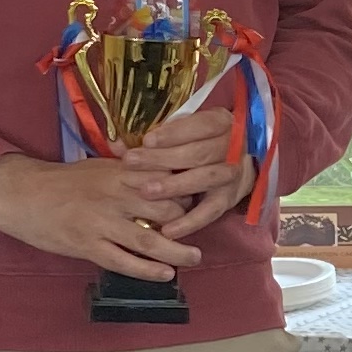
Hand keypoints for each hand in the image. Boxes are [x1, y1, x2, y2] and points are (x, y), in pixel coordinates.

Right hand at [0, 141, 241, 278]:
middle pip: (166, 210)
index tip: (203, 198)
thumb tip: (163, 170)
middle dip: (188, 223)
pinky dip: (148, 270)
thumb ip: (131, 170)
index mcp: (121, 172)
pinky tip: (165, 274)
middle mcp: (116, 196)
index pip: (168, 180)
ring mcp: (102, 223)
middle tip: (200, 231)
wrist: (23, 194)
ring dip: (178, 253)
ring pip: (150, 241)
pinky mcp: (87, 245)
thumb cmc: (64, 181)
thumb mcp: (100, 166)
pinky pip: (124, 262)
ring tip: (195, 258)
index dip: (189, 191)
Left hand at [126, 108, 257, 240]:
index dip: (174, 133)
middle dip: (163, 158)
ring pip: (206, 178)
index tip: (147, 140)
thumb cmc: (198, 141)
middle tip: (132, 162)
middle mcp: (234, 146)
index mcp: (221, 122)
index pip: (201, 125)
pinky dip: (190, 222)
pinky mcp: (230, 199)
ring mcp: (234, 174)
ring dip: (174, 186)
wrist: (235, 161)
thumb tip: (115, 145)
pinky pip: (211, 212)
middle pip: (199, 152)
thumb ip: (153, 137)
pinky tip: (167, 230)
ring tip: (146, 192)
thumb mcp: (182, 131)